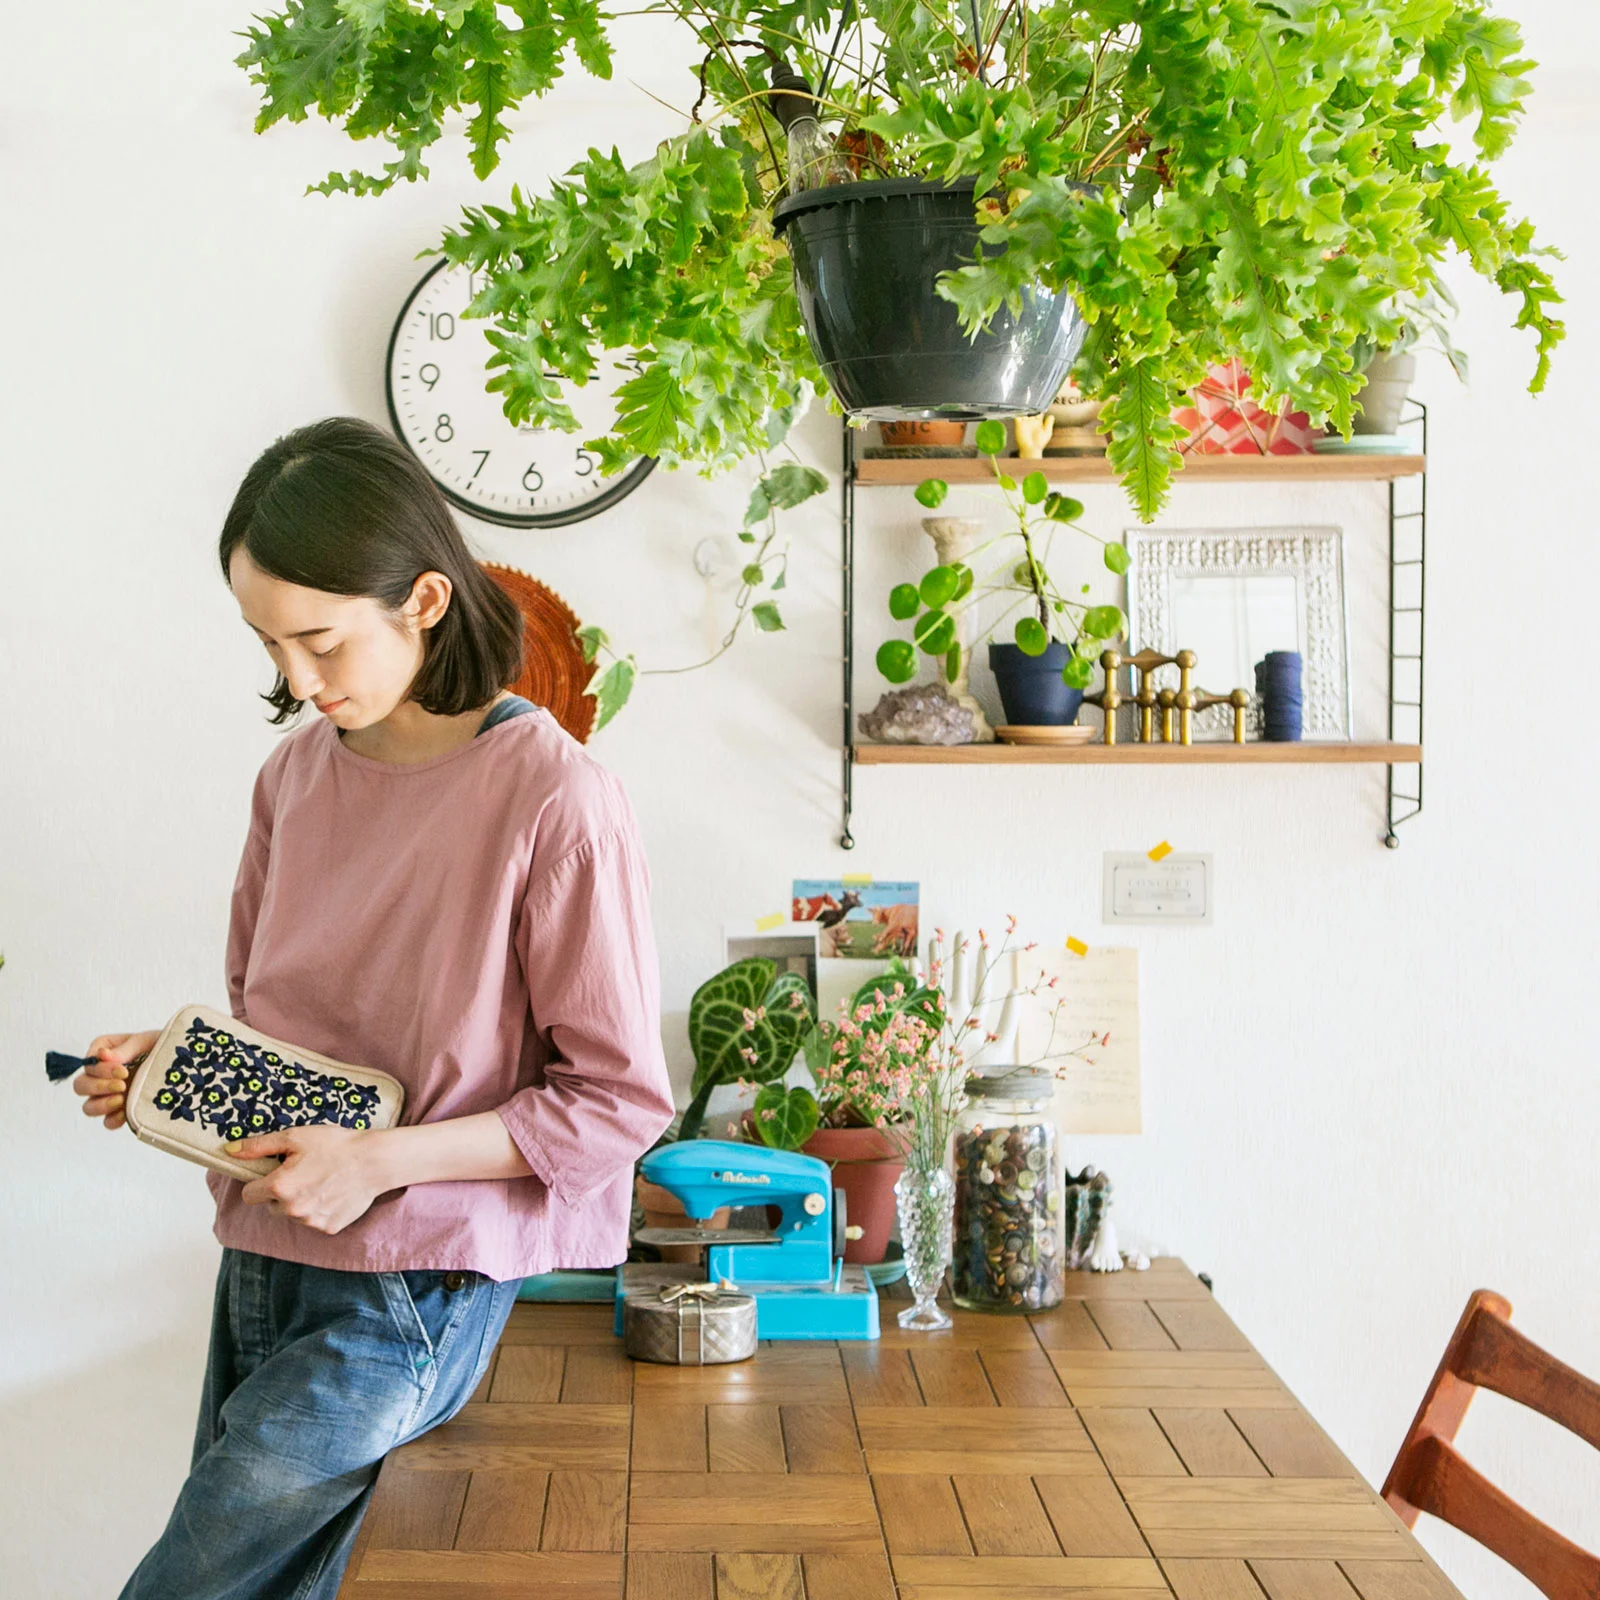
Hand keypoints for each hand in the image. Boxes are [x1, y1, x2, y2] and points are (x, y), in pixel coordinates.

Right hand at [73, 1031, 160, 1131]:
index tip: (124, 1070)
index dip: (101, 1070)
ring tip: (121, 1099)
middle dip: (98, 1087)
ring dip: (101, 1105)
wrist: (183, 1063)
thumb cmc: (161, 1045)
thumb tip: (102, 1055)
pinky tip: (125, 1115)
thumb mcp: (146, 1041)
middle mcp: (101, 1076)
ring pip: (88, 1107)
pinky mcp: (121, 1110)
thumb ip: (125, 1048)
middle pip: (81, 1086)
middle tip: (122, 1085)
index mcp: (103, 1054)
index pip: (88, 1064)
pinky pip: (108, 1122)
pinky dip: (113, 1121)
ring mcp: (109, 1095)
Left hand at [232, 1126, 388, 1234]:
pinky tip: (333, 1193)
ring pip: (292, 1214)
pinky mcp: (328, 1228)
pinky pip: (313, 1221)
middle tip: (304, 1172)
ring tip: (322, 1180)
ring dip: (300, 1202)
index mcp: (279, 1187)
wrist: (375, 1160)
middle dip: (281, 1192)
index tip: (276, 1171)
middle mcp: (291, 1210)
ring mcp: (310, 1222)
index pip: (250, 1194)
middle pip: (271, 1205)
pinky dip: (319, 1209)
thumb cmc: (336, 1144)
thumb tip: (229, 1150)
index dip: (260, 1181)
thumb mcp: (295, 1137)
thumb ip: (258, 1146)